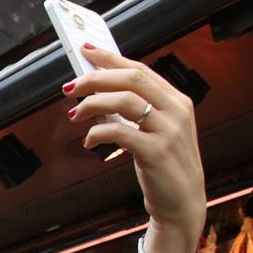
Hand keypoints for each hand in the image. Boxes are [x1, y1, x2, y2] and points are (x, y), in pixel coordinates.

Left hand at [68, 46, 206, 252]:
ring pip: (124, 100)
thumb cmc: (163, 165)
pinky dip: (98, 133)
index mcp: (177, 100)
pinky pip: (120, 132)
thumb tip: (97, 95)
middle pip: (132, 78)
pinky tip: (90, 141)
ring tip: (74, 114)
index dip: (111, 58)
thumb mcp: (155, 132)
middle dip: (96, 78)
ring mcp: (169, 130)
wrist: (182, 202)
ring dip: (92, 104)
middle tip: (70, 87)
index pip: (140, 69)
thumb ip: (135, 112)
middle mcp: (177, 110)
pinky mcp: (157, 152)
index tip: (86, 51)